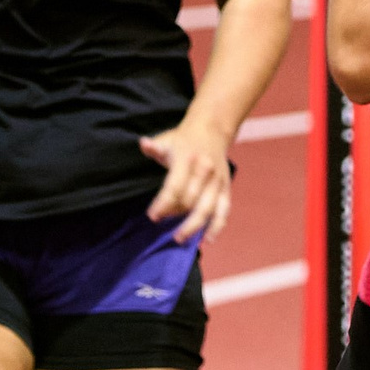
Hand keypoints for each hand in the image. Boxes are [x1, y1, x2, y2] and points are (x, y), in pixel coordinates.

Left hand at [140, 118, 234, 244]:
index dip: (163, 204)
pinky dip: (217, 226)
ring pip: (206, 209)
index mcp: (187, 159)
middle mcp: (204, 171)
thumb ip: (154, 147)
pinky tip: (208, 239)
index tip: (152, 216)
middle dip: (174, 213)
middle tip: (161, 220)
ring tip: (179, 238)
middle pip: (189, 200)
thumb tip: (144, 143)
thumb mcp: (166, 140)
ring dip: (193, 226)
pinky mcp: (226, 188)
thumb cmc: (183, 140)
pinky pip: (223, 211)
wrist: (212, 130)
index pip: (175, 187)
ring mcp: (217, 181)